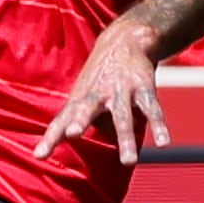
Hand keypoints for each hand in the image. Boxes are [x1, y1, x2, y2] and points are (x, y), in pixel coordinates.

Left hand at [34, 20, 169, 165]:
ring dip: (126, 139)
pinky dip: (160, 126)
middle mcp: (98, 95)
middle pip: (86, 109)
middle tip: (73, 134)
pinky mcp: (143, 88)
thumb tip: (78, 140)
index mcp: (79, 100)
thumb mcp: (84, 95)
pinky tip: (165, 142)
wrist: (126, 40)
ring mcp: (121, 91)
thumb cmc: (99, 77)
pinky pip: (152, 110)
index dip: (50, 138)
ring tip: (129, 162)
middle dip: (80, 121)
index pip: (60, 122)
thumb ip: (78, 119)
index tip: (38, 155)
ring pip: (123, 117)